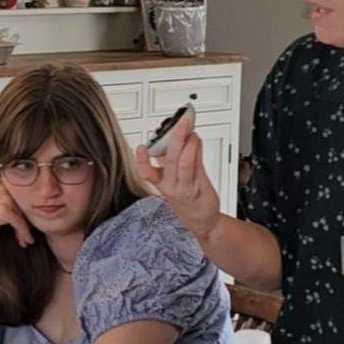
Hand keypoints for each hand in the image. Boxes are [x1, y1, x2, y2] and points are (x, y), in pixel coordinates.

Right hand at [0, 179, 34, 248]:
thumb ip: (10, 198)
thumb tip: (34, 206)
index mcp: (2, 181)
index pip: (24, 194)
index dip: (29, 209)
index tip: (32, 222)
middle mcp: (3, 186)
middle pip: (25, 205)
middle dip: (28, 221)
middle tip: (29, 235)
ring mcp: (3, 197)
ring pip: (24, 215)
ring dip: (26, 230)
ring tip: (26, 240)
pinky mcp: (3, 210)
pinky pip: (20, 224)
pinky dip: (24, 234)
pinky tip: (25, 241)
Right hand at [135, 113, 219, 240]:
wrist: (203, 221)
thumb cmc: (189, 201)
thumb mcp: (175, 181)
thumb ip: (175, 160)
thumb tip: (177, 138)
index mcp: (161, 183)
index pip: (147, 172)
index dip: (141, 160)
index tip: (141, 148)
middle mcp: (171, 186)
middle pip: (169, 159)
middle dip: (175, 137)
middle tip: (180, 122)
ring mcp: (185, 187)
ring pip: (183, 162)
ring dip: (188, 142)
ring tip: (190, 130)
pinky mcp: (198, 187)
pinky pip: (196, 166)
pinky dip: (197, 150)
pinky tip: (196, 141)